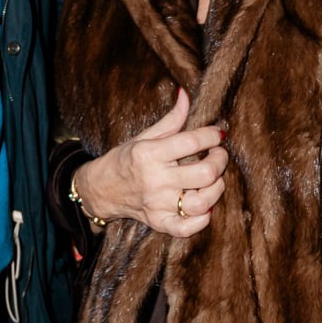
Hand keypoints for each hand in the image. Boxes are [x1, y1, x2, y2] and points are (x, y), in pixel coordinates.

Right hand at [72, 88, 227, 240]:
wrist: (101, 189)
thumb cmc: (126, 159)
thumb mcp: (145, 136)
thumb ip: (171, 119)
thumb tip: (186, 94)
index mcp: (150, 153)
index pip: (193, 142)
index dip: (212, 135)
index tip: (218, 134)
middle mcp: (155, 180)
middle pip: (205, 173)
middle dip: (220, 161)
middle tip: (219, 155)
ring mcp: (158, 204)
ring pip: (202, 202)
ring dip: (217, 189)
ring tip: (214, 180)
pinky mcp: (158, 222)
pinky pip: (187, 228)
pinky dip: (203, 219)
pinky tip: (205, 206)